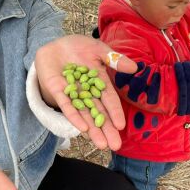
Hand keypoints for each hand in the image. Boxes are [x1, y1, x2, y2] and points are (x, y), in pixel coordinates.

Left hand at [35, 35, 137, 150]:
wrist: (55, 44)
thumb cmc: (78, 47)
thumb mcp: (98, 49)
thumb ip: (113, 59)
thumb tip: (134, 67)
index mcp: (99, 82)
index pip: (109, 99)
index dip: (115, 112)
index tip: (121, 126)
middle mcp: (87, 91)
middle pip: (98, 112)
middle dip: (106, 129)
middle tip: (114, 145)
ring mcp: (73, 93)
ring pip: (84, 114)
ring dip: (92, 129)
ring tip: (101, 144)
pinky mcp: (58, 91)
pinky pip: (66, 105)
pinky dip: (74, 115)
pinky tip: (82, 128)